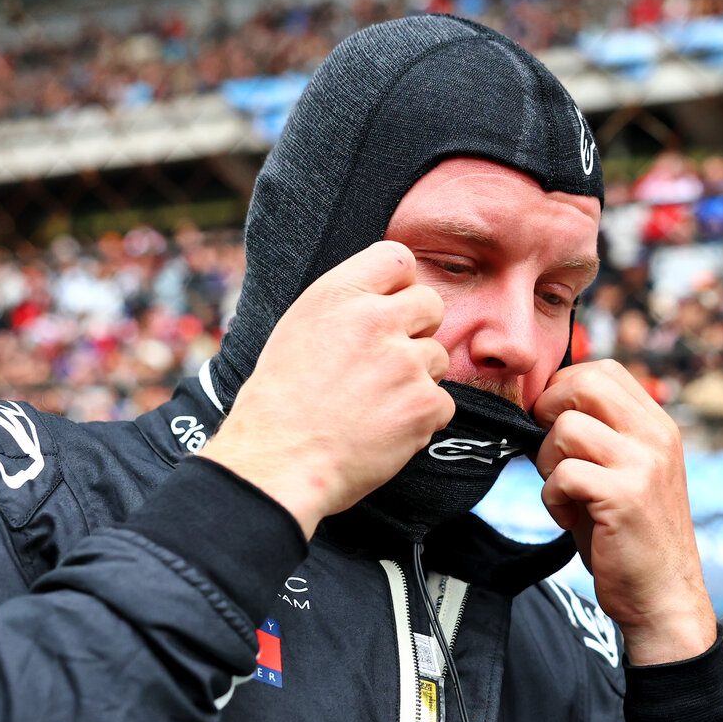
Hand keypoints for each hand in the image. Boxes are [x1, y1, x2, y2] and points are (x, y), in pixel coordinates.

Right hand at [201, 241, 454, 537]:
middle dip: (417, 331)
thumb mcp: (296, 331)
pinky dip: (422, 420)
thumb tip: (384, 299)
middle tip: (388, 363)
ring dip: (417, 380)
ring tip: (376, 404)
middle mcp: (375, 320)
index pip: (398, 259)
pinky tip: (387, 430)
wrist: (278, 463)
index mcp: (338, 295)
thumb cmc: (278, 404)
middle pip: (431, 304)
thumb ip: (344, 308)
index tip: (391, 309)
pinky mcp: (423, 404)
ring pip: (438, 357)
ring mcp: (404, 362)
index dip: (400, 285)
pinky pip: (444, 403)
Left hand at [534, 361, 716, 665]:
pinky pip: (563, 474)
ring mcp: (643, 465)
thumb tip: (537, 406)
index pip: (602, 370)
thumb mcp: (622, 473)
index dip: (562, 391)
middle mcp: (656, 437)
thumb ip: (594, 436)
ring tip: (565, 494)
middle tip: (551, 453)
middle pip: (583, 384)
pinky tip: (568, 517)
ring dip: (548, 463)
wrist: (663, 597)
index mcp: (657, 425)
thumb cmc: (630, 535)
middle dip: (549, 413)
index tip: (553, 426)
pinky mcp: (624, 497)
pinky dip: (552, 497)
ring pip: (565, 430)